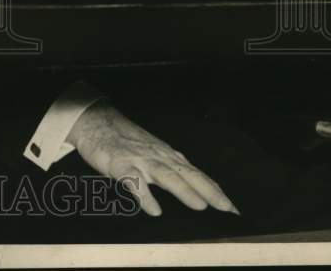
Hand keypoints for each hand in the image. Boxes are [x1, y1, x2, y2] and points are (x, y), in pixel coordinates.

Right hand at [68, 102, 238, 216]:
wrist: (97, 121)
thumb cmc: (126, 140)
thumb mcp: (153, 152)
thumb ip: (172, 168)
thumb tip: (196, 189)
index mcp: (168, 156)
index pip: (197, 174)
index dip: (215, 191)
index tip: (234, 209)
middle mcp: (158, 157)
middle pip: (187, 174)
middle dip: (208, 191)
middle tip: (226, 208)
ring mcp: (139, 159)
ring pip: (165, 175)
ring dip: (183, 189)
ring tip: (199, 205)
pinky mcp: (120, 164)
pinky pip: (133, 181)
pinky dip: (144, 195)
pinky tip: (153, 209)